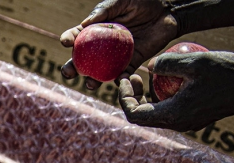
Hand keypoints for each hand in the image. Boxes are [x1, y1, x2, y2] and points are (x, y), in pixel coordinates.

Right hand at [58, 0, 178, 89]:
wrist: (167, 11)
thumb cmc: (142, 2)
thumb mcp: (121, 1)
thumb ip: (104, 9)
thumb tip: (84, 24)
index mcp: (95, 30)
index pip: (77, 36)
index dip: (68, 39)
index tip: (66, 42)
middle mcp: (101, 46)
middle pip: (82, 60)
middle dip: (72, 68)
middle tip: (68, 72)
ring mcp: (115, 57)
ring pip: (99, 72)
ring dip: (92, 80)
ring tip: (90, 84)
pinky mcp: (131, 63)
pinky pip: (123, 74)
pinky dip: (120, 79)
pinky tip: (117, 80)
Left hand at [118, 51, 233, 130]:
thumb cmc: (227, 73)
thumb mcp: (194, 62)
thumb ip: (167, 64)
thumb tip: (149, 67)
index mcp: (173, 115)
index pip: (134, 115)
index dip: (124, 97)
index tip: (124, 78)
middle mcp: (178, 124)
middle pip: (142, 116)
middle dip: (132, 96)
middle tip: (132, 75)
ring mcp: (187, 122)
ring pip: (156, 114)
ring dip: (147, 96)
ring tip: (147, 74)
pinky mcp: (195, 117)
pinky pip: (170, 109)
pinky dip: (162, 96)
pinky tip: (167, 78)